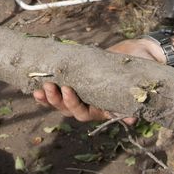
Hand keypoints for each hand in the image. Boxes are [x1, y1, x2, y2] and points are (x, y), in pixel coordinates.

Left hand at [31, 40, 158, 122]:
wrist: (137, 53)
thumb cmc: (139, 67)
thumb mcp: (137, 79)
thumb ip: (132, 97)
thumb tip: (130, 120)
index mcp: (104, 108)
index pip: (85, 113)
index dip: (74, 104)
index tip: (67, 89)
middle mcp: (91, 104)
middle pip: (69, 110)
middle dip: (57, 100)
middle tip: (50, 86)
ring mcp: (81, 95)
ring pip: (60, 104)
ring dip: (48, 98)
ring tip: (39, 88)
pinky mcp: (74, 84)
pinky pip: (56, 93)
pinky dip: (45, 92)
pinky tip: (35, 87)